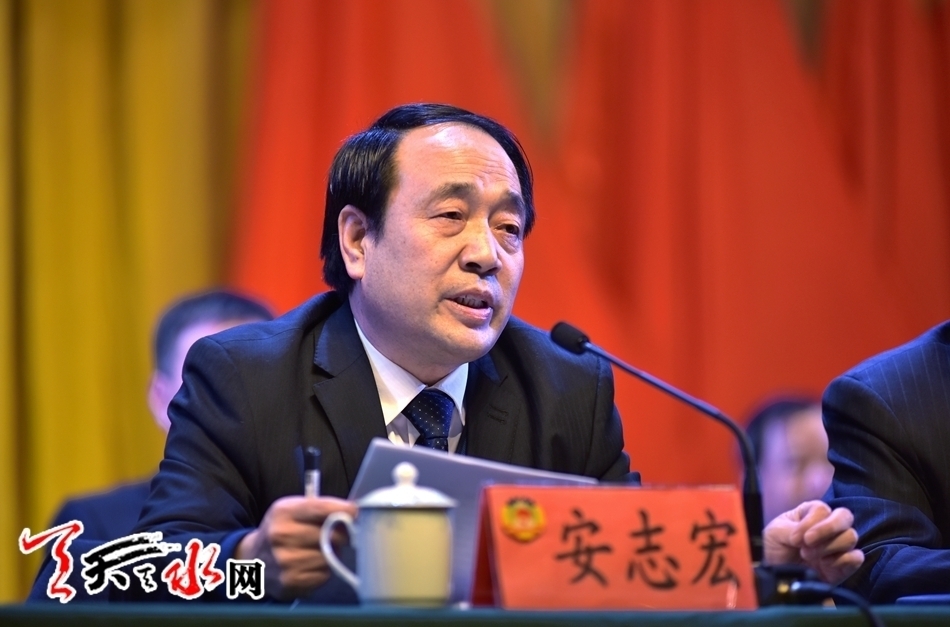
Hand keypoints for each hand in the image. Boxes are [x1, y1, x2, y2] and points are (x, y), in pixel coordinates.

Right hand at [236, 496, 356, 599]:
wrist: (253, 559)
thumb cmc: (281, 530)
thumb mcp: (292, 510)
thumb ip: (320, 508)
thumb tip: (353, 511)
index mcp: (284, 512)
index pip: (322, 509)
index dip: (344, 510)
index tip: (355, 512)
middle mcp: (281, 536)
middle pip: (332, 535)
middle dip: (341, 535)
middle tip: (339, 535)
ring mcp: (285, 561)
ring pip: (330, 557)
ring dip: (332, 555)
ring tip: (321, 551)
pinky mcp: (290, 582)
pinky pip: (323, 575)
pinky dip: (324, 570)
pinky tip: (312, 565)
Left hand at [763, 500, 863, 584]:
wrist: (775, 572)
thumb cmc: (773, 548)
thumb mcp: (775, 533)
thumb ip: (792, 529)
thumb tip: (807, 536)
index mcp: (810, 513)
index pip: (822, 509)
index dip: (810, 522)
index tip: (795, 538)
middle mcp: (827, 526)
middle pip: (845, 516)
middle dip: (827, 528)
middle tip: (808, 542)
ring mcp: (837, 545)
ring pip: (850, 537)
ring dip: (828, 547)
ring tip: (807, 555)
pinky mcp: (844, 565)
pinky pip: (856, 557)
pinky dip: (842, 560)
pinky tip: (824, 565)